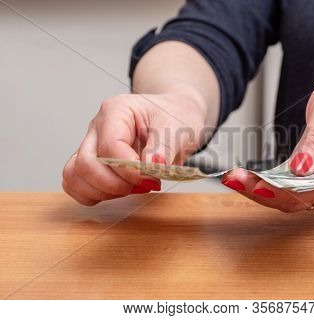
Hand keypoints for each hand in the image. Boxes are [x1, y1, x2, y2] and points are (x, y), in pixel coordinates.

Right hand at [62, 88, 207, 205]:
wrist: (177, 115)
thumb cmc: (176, 116)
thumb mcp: (178, 126)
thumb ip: (164, 147)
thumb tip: (150, 167)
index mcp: (117, 110)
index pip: (110, 147)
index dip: (129, 170)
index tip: (151, 179)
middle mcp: (98, 126)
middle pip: (86, 164)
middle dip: (115, 184)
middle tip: (143, 186)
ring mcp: (92, 143)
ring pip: (74, 175)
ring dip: (103, 191)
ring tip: (133, 187)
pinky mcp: (92, 161)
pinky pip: (75, 183)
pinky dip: (94, 194)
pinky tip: (120, 191)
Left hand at [221, 71, 313, 211]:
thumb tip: (300, 169)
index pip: (310, 191)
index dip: (278, 191)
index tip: (250, 183)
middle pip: (297, 199)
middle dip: (262, 192)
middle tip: (232, 179)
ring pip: (293, 197)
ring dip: (262, 191)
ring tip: (234, 178)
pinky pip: (292, 186)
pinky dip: (270, 184)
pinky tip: (249, 177)